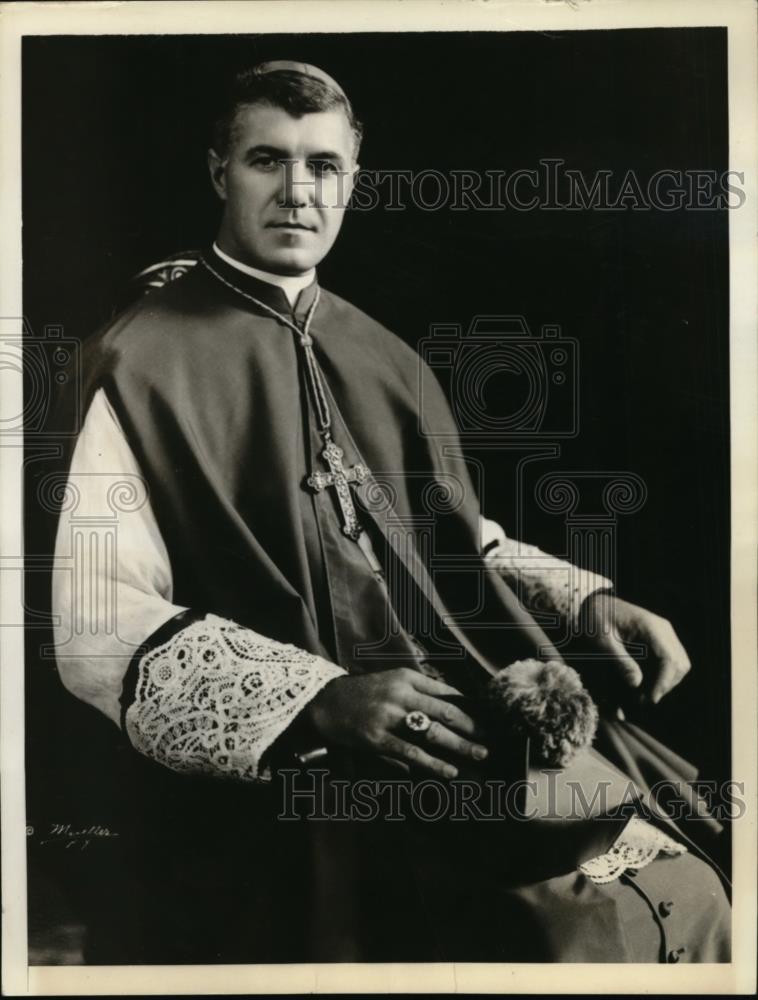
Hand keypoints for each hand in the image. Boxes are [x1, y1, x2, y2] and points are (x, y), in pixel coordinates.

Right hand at [304, 668, 489, 778]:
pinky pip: (411, 752)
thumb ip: (420, 690)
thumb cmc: (363, 692)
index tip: (486, 718)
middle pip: (444, 712)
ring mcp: (389, 716)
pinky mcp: (377, 738)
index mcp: (407, 678)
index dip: (468, 707)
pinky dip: (432, 763)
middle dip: (471, 727)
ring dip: (459, 745)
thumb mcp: (392, 680)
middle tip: (490, 739)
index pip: (445, 692)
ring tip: (478, 755)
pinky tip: (448, 771)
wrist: (325, 701)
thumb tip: (454, 704)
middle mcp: (400, 694)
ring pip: (432, 732)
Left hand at [580, 592, 690, 703]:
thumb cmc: (596, 619)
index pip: (670, 659)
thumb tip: (636, 683)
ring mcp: (664, 634)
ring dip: (664, 682)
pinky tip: (644, 685)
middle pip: (679, 664)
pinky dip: (661, 676)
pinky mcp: (660, 640)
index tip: (649, 699)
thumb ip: (619, 661)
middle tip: (643, 700)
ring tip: (641, 695)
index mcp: (650, 627)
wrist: (595, 604)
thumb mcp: (602, 641)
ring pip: (678, 665)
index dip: (663, 683)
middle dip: (665, 685)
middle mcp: (663, 629)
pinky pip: (670, 662)